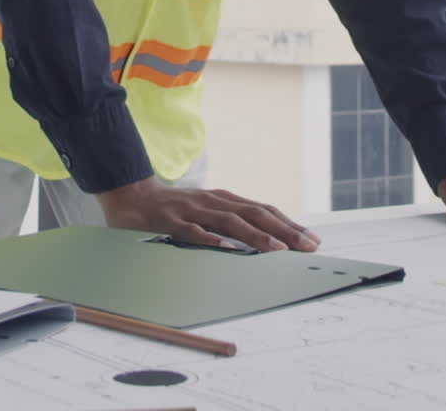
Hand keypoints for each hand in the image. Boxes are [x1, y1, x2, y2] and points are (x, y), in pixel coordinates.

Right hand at [97, 177, 319, 251]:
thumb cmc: (175, 209)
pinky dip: (210, 239)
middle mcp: (213, 201)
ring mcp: (192, 210)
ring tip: (277, 249)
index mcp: (223, 200)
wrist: (132, 197)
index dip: (288, 223)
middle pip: (253, 214)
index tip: (312, 239)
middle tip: (307, 246)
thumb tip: (265, 238)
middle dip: (283, 230)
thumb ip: (231, 221)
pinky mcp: (171, 221)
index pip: (262, 210)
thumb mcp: (207, 211)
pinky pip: (192, 232)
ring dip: (255, 235)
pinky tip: (226, 249)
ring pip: (228, 222)